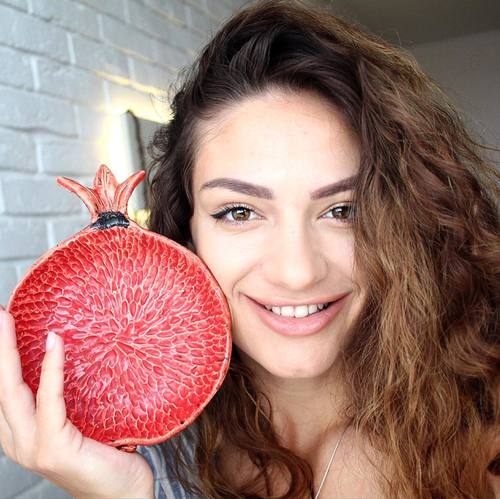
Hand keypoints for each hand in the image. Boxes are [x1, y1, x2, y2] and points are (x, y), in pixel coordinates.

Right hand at [0, 306, 153, 498]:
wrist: (123, 496)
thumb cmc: (107, 458)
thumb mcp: (81, 423)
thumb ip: (67, 401)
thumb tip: (76, 359)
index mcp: (23, 434)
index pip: (7, 389)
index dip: (2, 357)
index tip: (3, 324)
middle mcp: (20, 442)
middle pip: (2, 386)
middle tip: (0, 314)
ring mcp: (33, 447)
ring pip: (13, 391)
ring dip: (9, 353)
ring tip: (8, 321)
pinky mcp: (53, 448)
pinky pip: (50, 401)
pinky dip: (50, 369)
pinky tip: (54, 344)